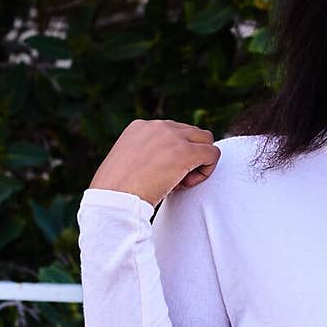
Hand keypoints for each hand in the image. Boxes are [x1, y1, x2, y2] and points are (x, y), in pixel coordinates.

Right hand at [87, 119, 221, 207]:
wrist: (113, 201)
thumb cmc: (118, 192)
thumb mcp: (129, 163)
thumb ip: (148, 155)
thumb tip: (168, 161)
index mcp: (140, 126)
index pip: (174, 132)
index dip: (174, 154)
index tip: (160, 173)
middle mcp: (157, 126)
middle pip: (192, 133)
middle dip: (189, 156)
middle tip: (174, 180)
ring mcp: (173, 137)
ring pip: (206, 141)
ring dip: (198, 162)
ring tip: (180, 183)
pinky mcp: (186, 152)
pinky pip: (213, 154)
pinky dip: (206, 171)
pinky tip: (186, 184)